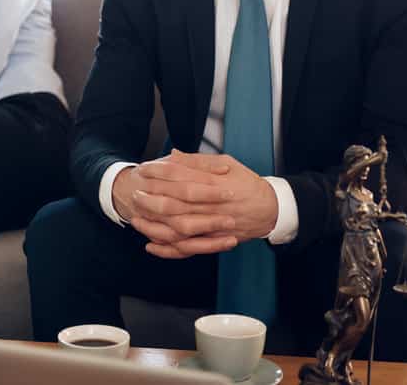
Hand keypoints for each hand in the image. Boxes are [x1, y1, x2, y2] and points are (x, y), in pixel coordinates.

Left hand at [118, 150, 278, 258]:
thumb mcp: (226, 163)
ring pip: (178, 228)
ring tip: (136, 220)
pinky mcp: (213, 241)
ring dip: (155, 226)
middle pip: (175, 203)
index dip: (159, 173)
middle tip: (135, 195)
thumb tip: (173, 155)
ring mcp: (213, 225)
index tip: (143, 170)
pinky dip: (168, 250)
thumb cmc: (247, 183)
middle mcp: (212, 205)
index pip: (180, 177)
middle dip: (151, 200)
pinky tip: (151, 246)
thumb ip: (199, 161)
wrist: (271, 209)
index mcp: (214, 182)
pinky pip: (188, 249)